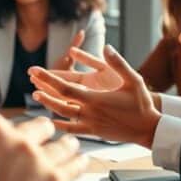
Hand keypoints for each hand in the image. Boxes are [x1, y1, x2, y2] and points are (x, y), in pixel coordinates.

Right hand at [0, 37, 87, 180]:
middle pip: (10, 118)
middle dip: (14, 135)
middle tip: (11, 159)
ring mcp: (24, 151)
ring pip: (47, 134)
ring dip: (50, 142)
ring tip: (56, 150)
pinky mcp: (52, 177)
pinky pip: (72, 159)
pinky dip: (75, 158)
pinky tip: (80, 158)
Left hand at [29, 45, 160, 144]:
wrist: (148, 129)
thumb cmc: (142, 104)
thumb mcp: (133, 80)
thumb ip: (118, 63)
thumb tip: (106, 47)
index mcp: (95, 99)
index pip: (65, 88)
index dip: (48, 79)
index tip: (35, 71)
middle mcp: (89, 113)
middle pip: (59, 102)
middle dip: (45, 90)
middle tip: (32, 82)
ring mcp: (90, 124)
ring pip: (63, 115)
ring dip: (49, 105)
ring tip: (38, 96)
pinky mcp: (94, 133)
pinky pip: (73, 129)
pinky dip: (61, 124)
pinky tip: (53, 121)